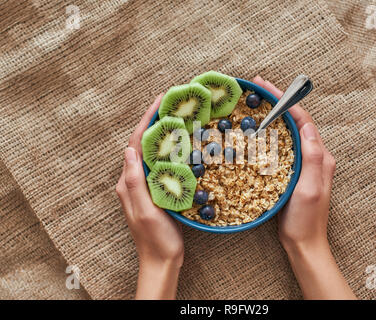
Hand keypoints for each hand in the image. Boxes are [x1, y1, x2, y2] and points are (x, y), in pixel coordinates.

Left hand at [115, 95, 183, 298]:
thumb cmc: (155, 239)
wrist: (162, 260)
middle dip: (153, 121)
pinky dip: (170, 149)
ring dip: (162, 133)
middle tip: (170, 103)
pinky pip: (162, 164)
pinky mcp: (157, 191)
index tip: (159, 101)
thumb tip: (129, 150)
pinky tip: (181, 144)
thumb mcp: (145, 211)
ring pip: (152, 152)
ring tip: (176, 116)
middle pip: (142, 144)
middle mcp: (134, 181)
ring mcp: (146, 186)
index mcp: (128, 183)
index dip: (146, 121)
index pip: (135, 144)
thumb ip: (135, 182)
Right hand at [252, 76, 334, 249]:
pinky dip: (270, 134)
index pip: (302, 121)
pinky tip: (257, 132)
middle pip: (295, 122)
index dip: (285, 101)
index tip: (266, 88)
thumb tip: (308, 127)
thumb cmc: (306, 219)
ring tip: (255, 103)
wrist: (303, 243)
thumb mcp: (310, 189)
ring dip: (273, 115)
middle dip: (278, 102)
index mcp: (319, 157)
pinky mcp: (292, 172)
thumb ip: (312, 158)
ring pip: (288, 132)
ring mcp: (302, 164)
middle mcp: (313, 156)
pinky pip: (281, 146)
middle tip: (257, 88)